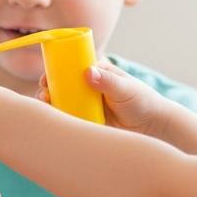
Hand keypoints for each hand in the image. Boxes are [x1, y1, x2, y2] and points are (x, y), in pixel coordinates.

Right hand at [40, 62, 169, 136]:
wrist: (153, 127)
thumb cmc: (142, 102)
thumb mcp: (125, 88)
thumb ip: (108, 81)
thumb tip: (88, 72)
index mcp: (97, 74)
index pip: (72, 69)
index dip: (56, 72)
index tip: (46, 78)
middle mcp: (89, 88)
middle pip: (63, 87)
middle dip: (49, 90)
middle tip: (43, 96)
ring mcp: (88, 105)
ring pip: (65, 103)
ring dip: (52, 106)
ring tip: (47, 110)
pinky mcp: (90, 122)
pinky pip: (72, 120)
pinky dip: (62, 122)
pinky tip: (53, 125)